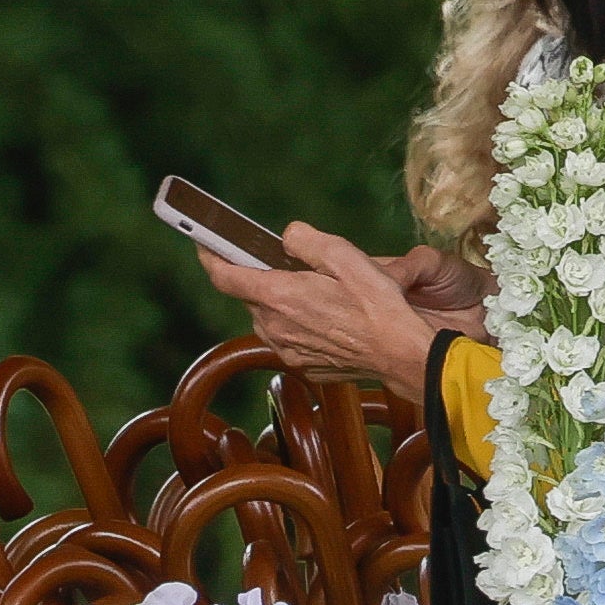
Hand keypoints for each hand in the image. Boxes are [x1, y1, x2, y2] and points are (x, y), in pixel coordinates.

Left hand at [199, 223, 469, 387]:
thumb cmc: (377, 304)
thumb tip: (288, 238)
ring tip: (314, 294)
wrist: (401, 353)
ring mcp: (288, 350)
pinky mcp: (304, 366)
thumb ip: (304, 239)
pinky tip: (327, 319)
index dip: (209, 256)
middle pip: (250, 297)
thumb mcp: (343, 254)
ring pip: (269, 319)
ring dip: (281, 304)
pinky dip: (299, 326)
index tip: (204, 243)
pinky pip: (289, 339)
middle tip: (285, 267)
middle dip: (261, 279)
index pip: (224, 275)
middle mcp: (274, 327)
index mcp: (277, 296)